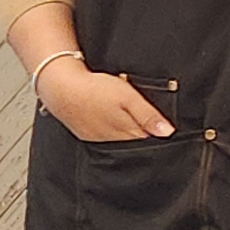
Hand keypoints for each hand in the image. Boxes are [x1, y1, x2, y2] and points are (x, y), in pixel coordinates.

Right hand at [39, 65, 174, 143]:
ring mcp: (99, 138)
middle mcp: (113, 140)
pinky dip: (111, 128)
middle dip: (144, 130)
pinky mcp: (87, 134)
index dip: (157, 130)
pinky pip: (105, 136)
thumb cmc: (96, 90)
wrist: (62, 89)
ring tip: (126, 114)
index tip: (163, 122)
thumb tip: (168, 132)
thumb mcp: (128, 98)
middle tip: (146, 116)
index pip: (150, 139)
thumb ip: (148, 115)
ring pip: (121, 139)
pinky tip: (109, 117)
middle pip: (136, 140)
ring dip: (127, 129)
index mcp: (127, 132)